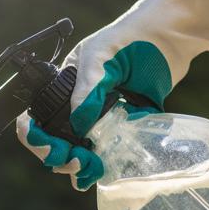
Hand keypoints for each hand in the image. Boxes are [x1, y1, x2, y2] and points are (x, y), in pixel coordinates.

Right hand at [17, 0, 208, 190]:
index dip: (37, 137)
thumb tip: (79, 125)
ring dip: (78, 166)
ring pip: (79, 150)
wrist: (171, 36)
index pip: (38, 117)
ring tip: (88, 171)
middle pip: (56, 140)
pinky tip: (99, 173)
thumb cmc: (131, 37)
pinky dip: (99, 165)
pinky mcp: (124, 125)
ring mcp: (100, 116)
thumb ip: (88, 88)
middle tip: (76, 162)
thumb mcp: (101, 56)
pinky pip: (105, 151)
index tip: (51, 149)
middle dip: (59, 157)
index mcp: (64, 86)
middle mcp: (78, 104)